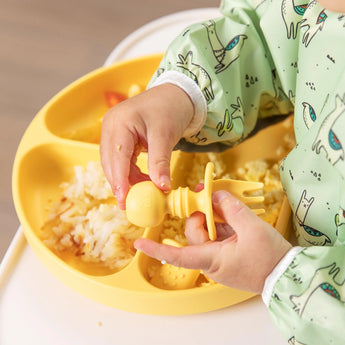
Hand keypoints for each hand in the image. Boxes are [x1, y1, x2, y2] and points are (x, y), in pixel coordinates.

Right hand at [100, 83, 193, 208]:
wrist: (177, 94)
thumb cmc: (171, 108)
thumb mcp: (166, 135)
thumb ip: (160, 162)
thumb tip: (161, 188)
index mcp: (119, 122)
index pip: (116, 156)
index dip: (119, 180)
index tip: (124, 200)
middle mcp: (111, 127)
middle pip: (110, 162)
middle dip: (120, 184)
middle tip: (130, 204)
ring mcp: (114, 132)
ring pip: (114, 164)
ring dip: (126, 180)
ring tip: (140, 195)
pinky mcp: (121, 138)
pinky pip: (122, 160)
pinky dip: (131, 173)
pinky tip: (142, 182)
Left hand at [134, 190, 291, 293]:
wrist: (288, 275)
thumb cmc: (270, 259)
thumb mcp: (251, 229)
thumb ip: (231, 209)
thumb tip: (216, 196)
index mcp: (211, 259)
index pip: (177, 255)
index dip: (156, 249)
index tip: (139, 243)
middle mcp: (211, 260)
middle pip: (195, 232)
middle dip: (201, 212)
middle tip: (209, 194)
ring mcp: (220, 257)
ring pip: (208, 230)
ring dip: (215, 215)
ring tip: (225, 201)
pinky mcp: (229, 253)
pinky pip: (219, 233)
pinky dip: (223, 221)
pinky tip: (232, 211)